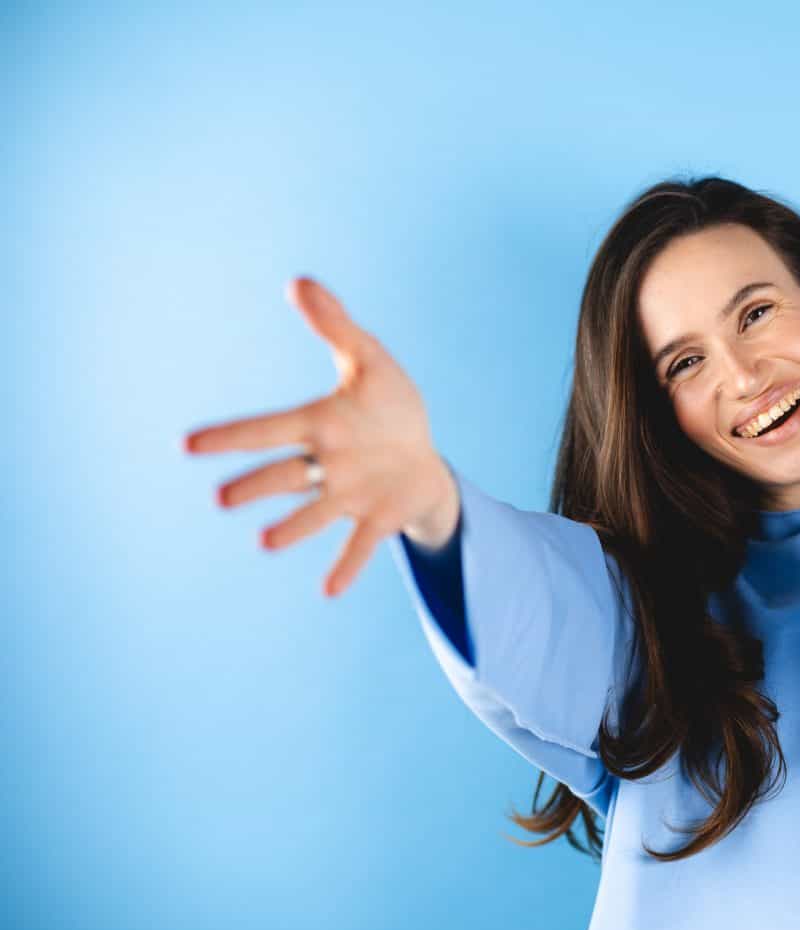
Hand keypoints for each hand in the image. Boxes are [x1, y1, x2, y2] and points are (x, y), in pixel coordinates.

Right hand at [183, 277, 458, 596]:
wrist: (423, 457)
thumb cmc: (388, 409)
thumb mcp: (369, 361)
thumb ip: (335, 326)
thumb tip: (299, 281)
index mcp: (321, 425)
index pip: (269, 429)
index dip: (231, 436)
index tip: (188, 444)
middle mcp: (328, 465)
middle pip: (285, 476)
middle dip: (256, 486)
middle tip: (222, 498)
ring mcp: (352, 494)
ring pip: (316, 512)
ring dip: (292, 527)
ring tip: (265, 541)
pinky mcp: (380, 517)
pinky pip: (360, 543)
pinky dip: (345, 565)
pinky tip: (328, 591)